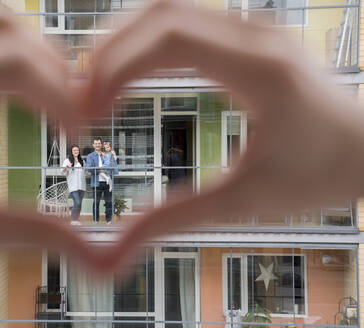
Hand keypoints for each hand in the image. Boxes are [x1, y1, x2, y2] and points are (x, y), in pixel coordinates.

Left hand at [0, 15, 97, 266]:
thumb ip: (21, 231)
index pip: (13, 64)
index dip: (61, 97)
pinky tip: (14, 95)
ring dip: (31, 56)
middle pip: (6, 29)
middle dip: (54, 69)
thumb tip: (80, 245)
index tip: (75, 136)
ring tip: (50, 100)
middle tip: (71, 113)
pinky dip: (5, 58)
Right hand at [80, 0, 363, 269]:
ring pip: (169, 9)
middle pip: (161, 11)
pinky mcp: (247, 35)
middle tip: (78, 94)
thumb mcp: (247, 201)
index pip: (170, 36)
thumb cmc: (324, 174)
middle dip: (108, 48)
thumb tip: (120, 240)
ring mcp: (253, 28)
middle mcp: (257, 34)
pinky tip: (128, 70)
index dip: (115, 64)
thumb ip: (177, 216)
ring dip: (123, 40)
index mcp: (262, 69)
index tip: (87, 108)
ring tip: (94, 83)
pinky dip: (146, 41)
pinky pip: (185, 21)